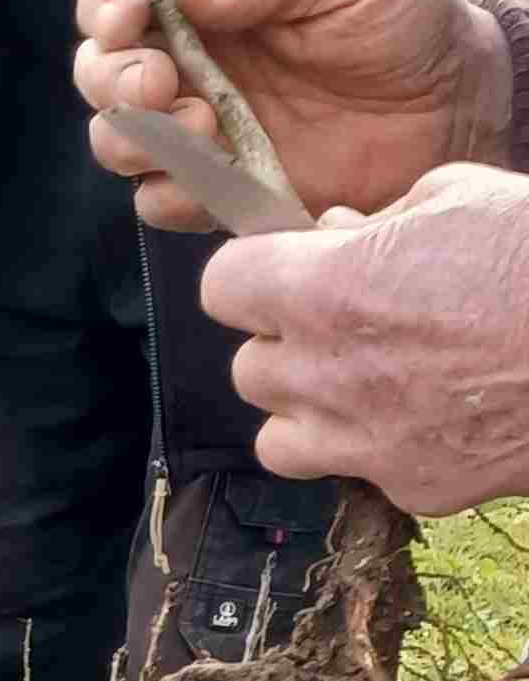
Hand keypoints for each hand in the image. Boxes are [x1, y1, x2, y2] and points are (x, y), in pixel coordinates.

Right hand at [73, 0, 510, 230]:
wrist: (453, 105)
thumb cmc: (399, 18)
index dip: (103, 0)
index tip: (124, 17)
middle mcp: (188, 57)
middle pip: (99, 68)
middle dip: (111, 77)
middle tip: (160, 84)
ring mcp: (200, 127)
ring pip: (117, 139)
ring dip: (135, 138)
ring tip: (203, 131)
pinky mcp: (222, 190)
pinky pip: (162, 203)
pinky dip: (173, 195)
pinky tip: (220, 179)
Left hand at [202, 165, 528, 513]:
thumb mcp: (458, 194)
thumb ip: (378, 219)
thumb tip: (337, 232)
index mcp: (328, 289)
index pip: (222, 288)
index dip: (252, 275)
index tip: (282, 271)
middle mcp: (331, 374)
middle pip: (248, 371)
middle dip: (285, 345)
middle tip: (341, 325)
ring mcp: (369, 442)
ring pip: (280, 441)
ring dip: (308, 412)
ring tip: (363, 383)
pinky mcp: (415, 486)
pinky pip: (360, 472)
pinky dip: (379, 448)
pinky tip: (431, 414)